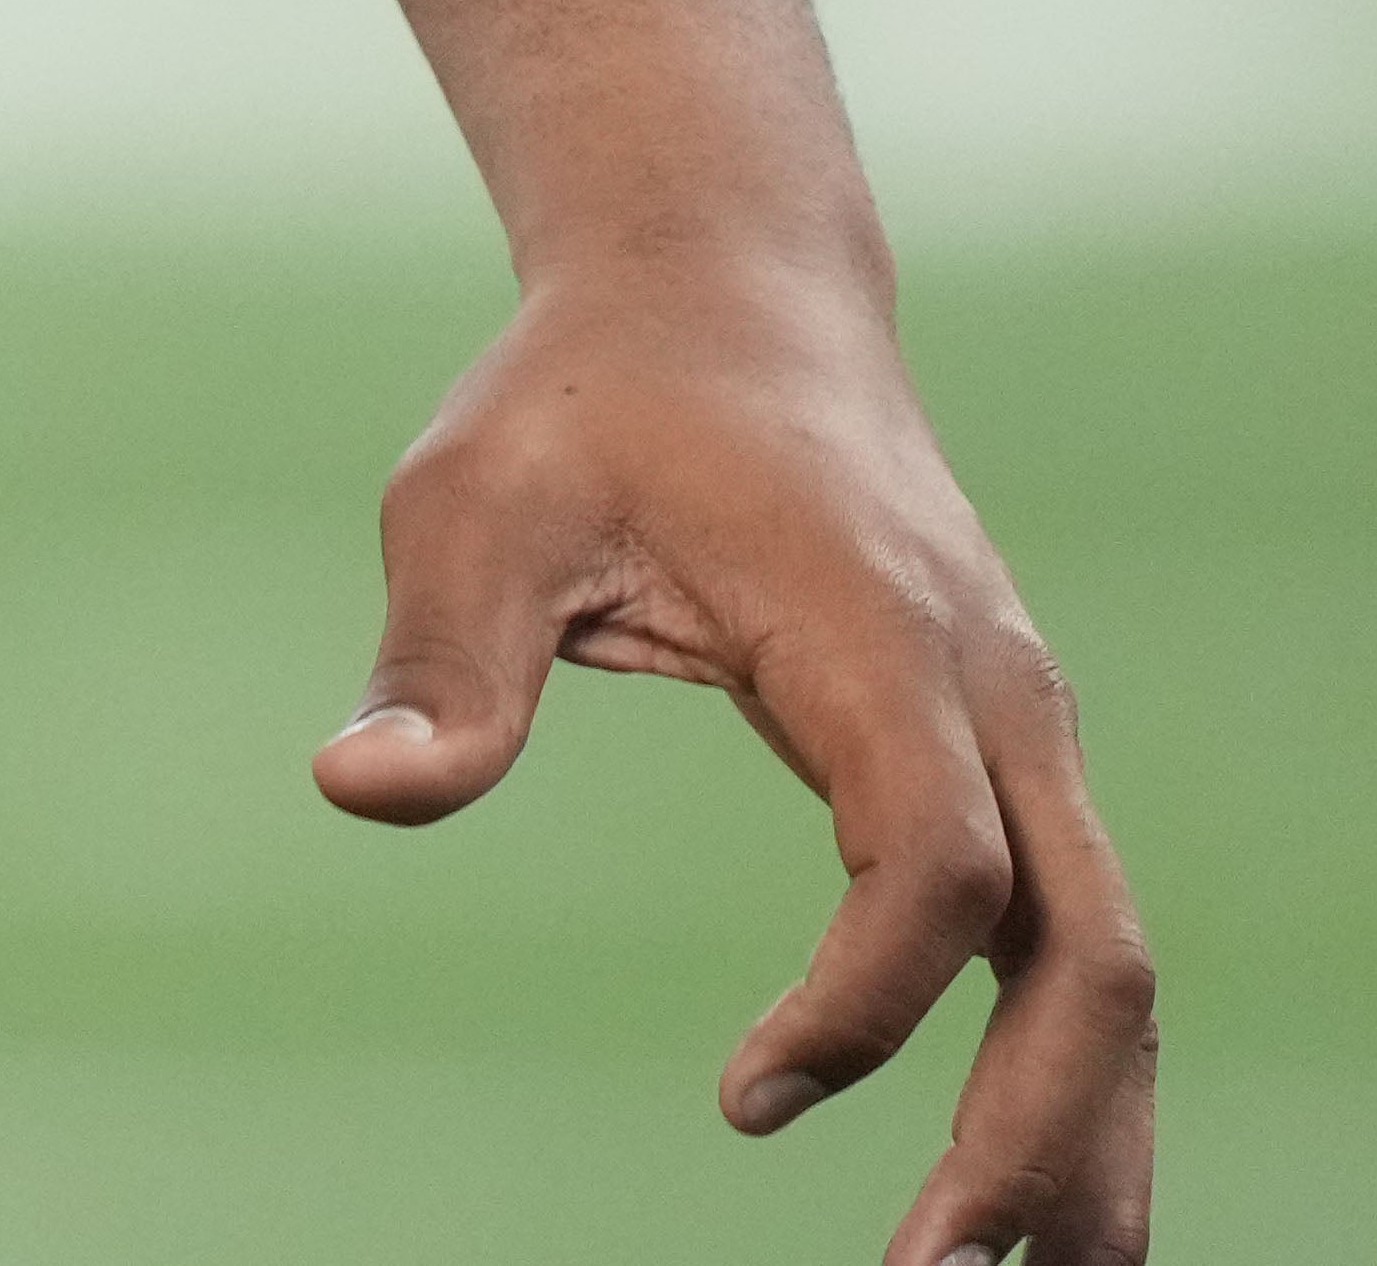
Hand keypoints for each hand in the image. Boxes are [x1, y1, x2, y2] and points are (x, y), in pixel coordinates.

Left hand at [311, 262, 1153, 1265]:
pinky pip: (1071, 934)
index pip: (934, 863)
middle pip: (1083, 949)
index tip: (747, 1101)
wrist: (721, 292)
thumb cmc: (585, 401)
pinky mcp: (1005, 754)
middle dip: (1032, 1132)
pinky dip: (1065, 1068)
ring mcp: (1021, 727)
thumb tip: (359, 788)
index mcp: (883, 635)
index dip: (861, 1002)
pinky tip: (1023, 1192)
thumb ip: (441, 657)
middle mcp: (994, 693)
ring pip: (1108, 959)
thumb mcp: (476, 499)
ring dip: (1083, 1134)